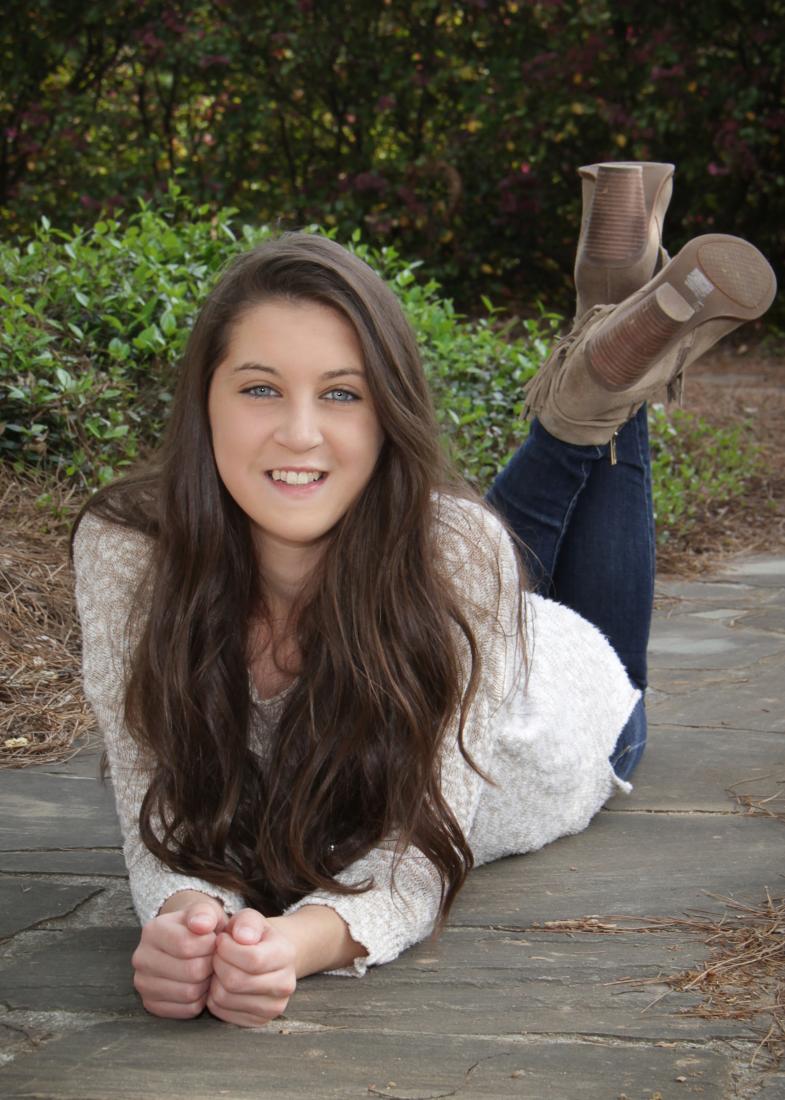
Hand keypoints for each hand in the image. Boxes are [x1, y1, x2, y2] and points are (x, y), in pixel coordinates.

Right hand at [131, 892, 227, 1018]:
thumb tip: (201, 925)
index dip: (210, 945)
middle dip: (210, 964)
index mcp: (152, 930)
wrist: (189, 942)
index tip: (214, 940)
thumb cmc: (201, 926)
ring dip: (207, 983)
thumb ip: (204, 912)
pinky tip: (199, 984)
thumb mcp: (205, 911)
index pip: (187, 945)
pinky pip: (187, 1010)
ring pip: (189, 993)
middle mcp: (141, 958)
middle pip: (191, 972)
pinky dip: (200, 1000)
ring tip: (207, 969)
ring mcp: (143, 984)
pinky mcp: (150, 1004)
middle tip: (213, 957)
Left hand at [207, 908, 296, 1027]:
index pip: (251, 959)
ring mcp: (273, 1007)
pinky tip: (222, 982)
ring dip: (214, 980)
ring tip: (221, 967)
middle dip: (218, 964)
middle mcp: (285, 985)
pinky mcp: (257, 1021)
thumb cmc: (254, 936)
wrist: (267, 958)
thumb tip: (242, 937)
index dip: (227, 949)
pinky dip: (214, 996)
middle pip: (236, 981)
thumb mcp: (251, 919)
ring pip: (225, 998)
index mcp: (287, 954)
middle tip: (217, 954)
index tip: (221, 939)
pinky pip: (221, 1012)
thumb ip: (246, 921)